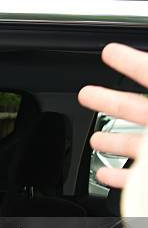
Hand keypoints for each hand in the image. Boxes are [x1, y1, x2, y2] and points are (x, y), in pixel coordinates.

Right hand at [79, 43, 147, 188]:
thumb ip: (142, 106)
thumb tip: (125, 109)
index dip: (130, 61)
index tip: (109, 51)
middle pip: (138, 108)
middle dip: (109, 100)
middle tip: (86, 94)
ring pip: (138, 144)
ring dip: (113, 142)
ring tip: (94, 140)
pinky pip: (141, 176)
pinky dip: (121, 176)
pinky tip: (105, 175)